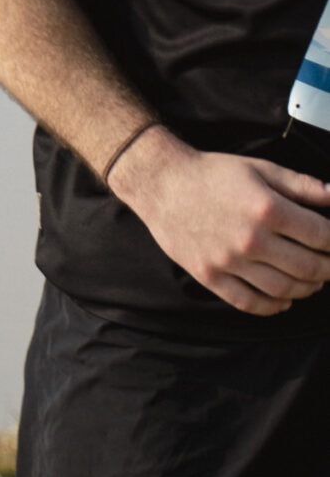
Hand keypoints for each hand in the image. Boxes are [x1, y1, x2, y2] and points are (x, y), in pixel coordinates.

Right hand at [112, 129, 329, 315]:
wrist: (163, 184)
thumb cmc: (213, 174)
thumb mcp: (261, 169)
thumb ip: (302, 185)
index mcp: (267, 209)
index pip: (320, 237)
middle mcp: (251, 239)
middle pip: (307, 267)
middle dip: (328, 269)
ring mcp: (229, 262)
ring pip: (283, 289)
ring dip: (306, 289)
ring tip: (313, 283)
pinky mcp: (210, 276)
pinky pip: (249, 302)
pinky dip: (273, 307)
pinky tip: (284, 300)